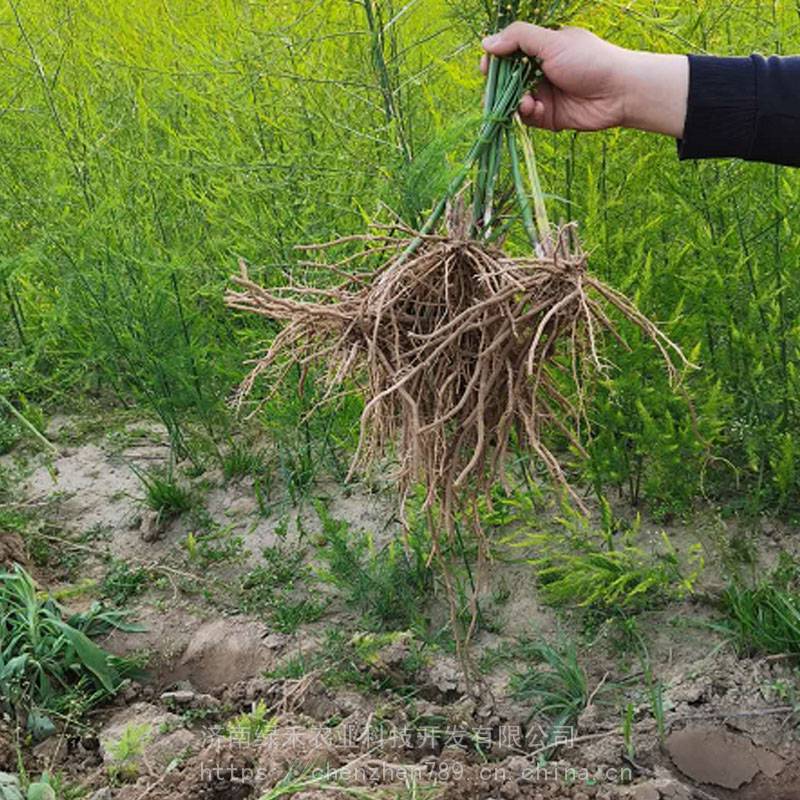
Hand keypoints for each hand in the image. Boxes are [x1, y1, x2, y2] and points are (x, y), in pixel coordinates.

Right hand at [482, 23, 688, 138]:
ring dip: (513, 103)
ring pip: (513, 101)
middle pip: (506, 80)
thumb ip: (519, 38)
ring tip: (524, 102)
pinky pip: (527, 118)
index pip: (508, 53)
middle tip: (495, 92)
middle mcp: (539, 71)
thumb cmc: (589, 60)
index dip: (495, 60)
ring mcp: (543, 94)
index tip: (487, 66)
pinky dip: (527, 114)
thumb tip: (486, 42)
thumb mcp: (552, 41)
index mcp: (541, 48)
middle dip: (498, 87)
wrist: (618, 91)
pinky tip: (536, 109)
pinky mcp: (548, 116)